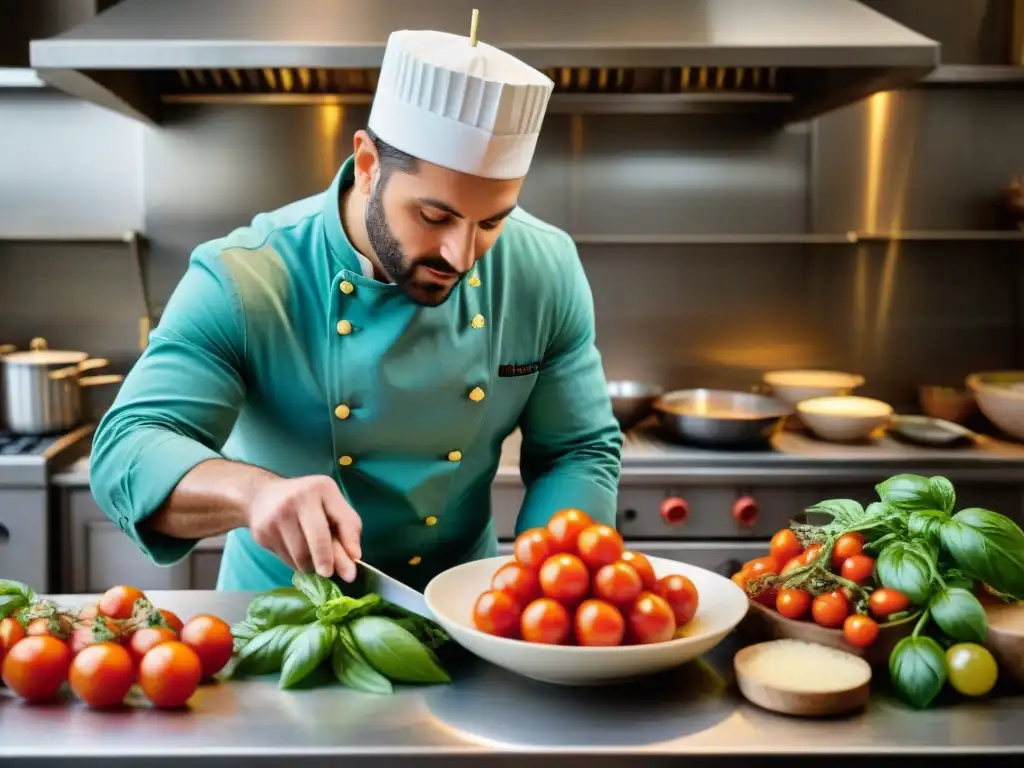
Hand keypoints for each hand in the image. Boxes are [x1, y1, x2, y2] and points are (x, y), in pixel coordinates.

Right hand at [245, 475, 362, 581]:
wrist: (262, 496)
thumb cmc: (307, 502)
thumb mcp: (331, 504)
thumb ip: (347, 526)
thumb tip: (355, 556)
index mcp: (320, 489)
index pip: (340, 520)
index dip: (347, 544)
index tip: (352, 565)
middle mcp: (296, 500)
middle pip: (318, 539)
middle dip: (327, 560)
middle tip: (329, 573)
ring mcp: (276, 518)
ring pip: (301, 556)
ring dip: (311, 564)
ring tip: (313, 557)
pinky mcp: (262, 534)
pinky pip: (286, 559)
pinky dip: (296, 562)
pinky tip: (295, 551)